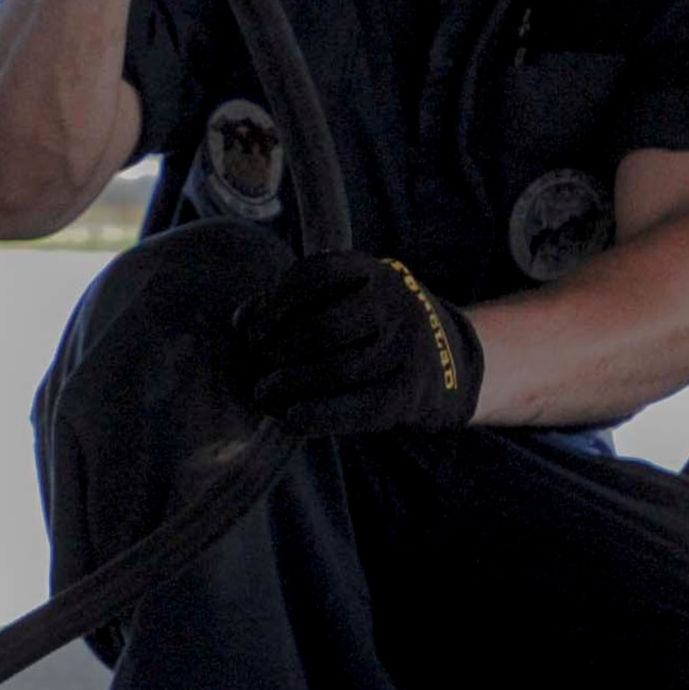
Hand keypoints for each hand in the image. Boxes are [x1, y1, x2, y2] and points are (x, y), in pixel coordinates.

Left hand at [233, 252, 485, 434]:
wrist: (447, 359)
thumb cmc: (371, 327)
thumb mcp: (343, 299)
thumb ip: (290, 303)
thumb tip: (241, 320)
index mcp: (372, 270)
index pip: (314, 276)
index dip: (275, 304)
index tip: (253, 331)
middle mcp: (395, 302)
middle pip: (323, 327)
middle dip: (280, 351)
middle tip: (260, 366)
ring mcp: (408, 345)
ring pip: (338, 369)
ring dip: (291, 386)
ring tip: (264, 394)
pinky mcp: (413, 390)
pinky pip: (360, 406)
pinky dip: (319, 415)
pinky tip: (290, 419)